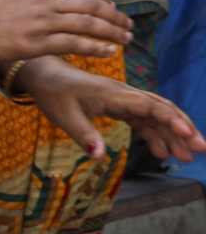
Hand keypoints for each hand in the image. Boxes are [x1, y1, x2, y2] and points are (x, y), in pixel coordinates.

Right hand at [0, 0, 129, 63]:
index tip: (110, 7)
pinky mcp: (36, 44)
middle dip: (114, 16)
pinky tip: (109, 52)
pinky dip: (96, 48)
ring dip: (112, 32)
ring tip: (125, 39)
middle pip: (91, 5)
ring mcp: (41, 23)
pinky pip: (75, 44)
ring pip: (88, 25)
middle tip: (127, 24)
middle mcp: (44, 2)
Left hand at [20, 61, 204, 164]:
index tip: (189, 136)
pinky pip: (143, 120)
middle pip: (162, 110)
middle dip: (183, 129)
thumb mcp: (64, 116)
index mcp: (115, 95)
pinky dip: (154, 134)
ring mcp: (124, 100)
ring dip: (172, 135)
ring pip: (155, 117)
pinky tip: (161, 152)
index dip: (172, 121)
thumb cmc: (53, 93)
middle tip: (201, 150)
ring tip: (186, 157)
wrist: (44, 75)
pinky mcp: (119, 106)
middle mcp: (125, 95)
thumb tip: (98, 157)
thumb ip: (83, 135)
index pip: (151, 107)